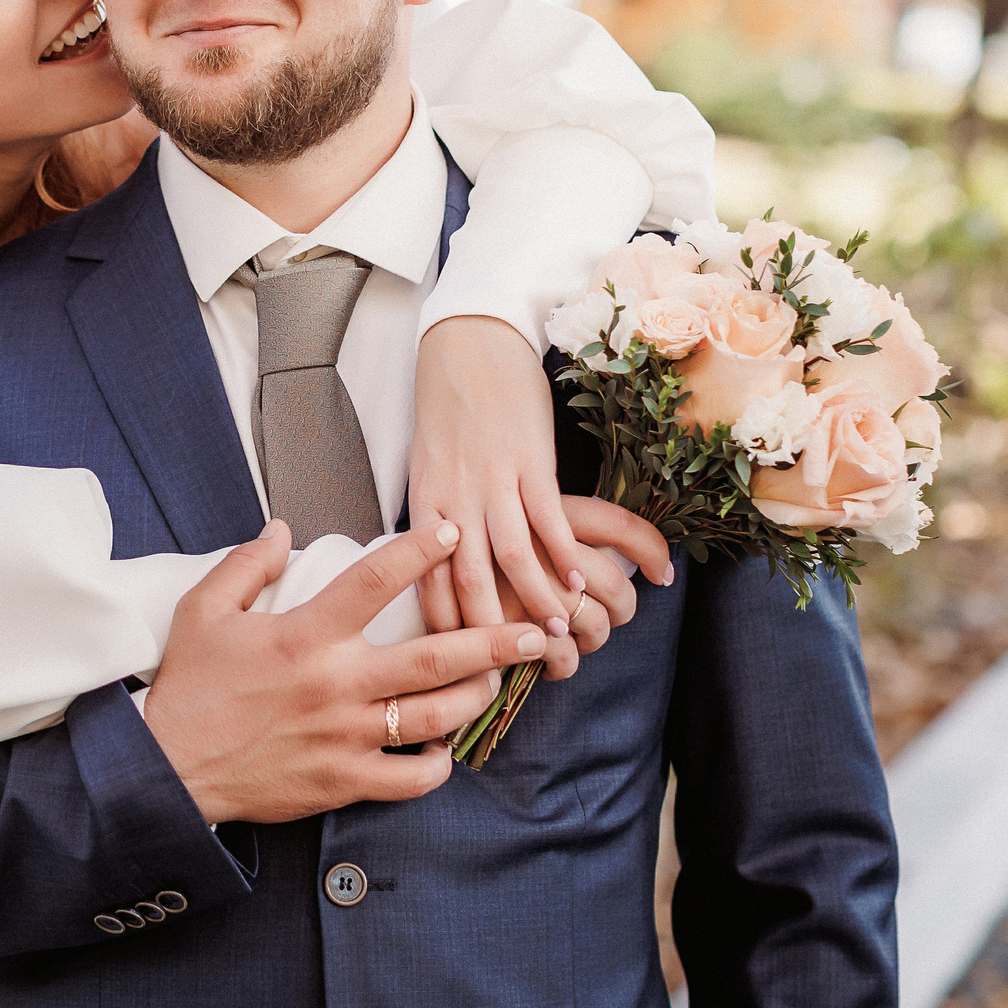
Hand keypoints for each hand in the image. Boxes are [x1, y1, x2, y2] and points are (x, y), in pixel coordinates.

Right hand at [143, 520, 549, 824]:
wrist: (170, 767)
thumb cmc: (189, 688)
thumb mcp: (201, 611)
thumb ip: (245, 565)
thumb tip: (279, 529)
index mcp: (305, 635)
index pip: (376, 580)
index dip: (420, 552)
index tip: (453, 534)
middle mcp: (336, 683)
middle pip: (435, 658)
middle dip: (494, 640)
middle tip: (536, 628)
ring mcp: (345, 736)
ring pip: (434, 715)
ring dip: (476, 696)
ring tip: (498, 680)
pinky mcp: (344, 781)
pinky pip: (410, 777)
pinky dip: (436, 763)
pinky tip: (443, 746)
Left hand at [408, 316, 674, 635]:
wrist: (468, 342)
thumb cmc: (449, 407)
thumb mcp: (428, 465)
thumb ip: (438, 512)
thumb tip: (444, 558)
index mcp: (425, 501)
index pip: (426, 578)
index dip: (443, 624)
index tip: (456, 662)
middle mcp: (455, 496)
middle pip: (466, 578)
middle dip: (488, 629)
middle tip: (508, 665)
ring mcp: (493, 478)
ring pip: (511, 555)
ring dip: (536, 599)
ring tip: (557, 632)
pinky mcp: (530, 459)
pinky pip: (549, 518)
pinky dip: (566, 554)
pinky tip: (582, 581)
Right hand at [470, 496, 674, 679]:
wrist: (403, 524)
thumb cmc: (458, 507)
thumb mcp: (505, 492)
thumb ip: (552, 515)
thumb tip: (615, 549)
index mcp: (543, 507)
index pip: (622, 529)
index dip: (653, 551)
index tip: (664, 574)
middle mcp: (538, 544)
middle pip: (614, 587)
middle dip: (621, 611)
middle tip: (611, 617)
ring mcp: (520, 586)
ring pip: (590, 626)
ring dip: (592, 643)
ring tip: (577, 643)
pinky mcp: (503, 627)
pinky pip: (556, 657)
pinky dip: (562, 665)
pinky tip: (549, 662)